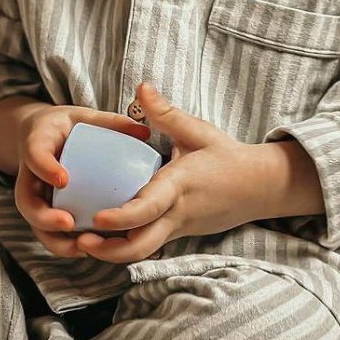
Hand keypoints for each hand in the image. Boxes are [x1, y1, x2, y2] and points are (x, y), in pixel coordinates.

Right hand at [13, 104, 150, 257]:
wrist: (41, 133)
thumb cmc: (68, 126)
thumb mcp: (86, 117)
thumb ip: (112, 123)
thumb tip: (145, 132)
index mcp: (37, 141)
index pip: (35, 153)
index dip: (45, 167)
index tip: (63, 179)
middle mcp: (29, 171)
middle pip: (25, 199)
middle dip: (44, 216)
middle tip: (68, 223)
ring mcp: (33, 193)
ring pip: (34, 221)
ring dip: (53, 238)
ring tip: (79, 247)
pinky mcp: (42, 208)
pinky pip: (46, 230)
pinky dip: (62, 244)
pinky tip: (86, 251)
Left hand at [75, 83, 257, 262]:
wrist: (260, 187)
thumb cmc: (227, 157)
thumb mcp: (198, 131)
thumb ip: (166, 113)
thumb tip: (141, 87)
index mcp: (179, 186)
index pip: (148, 208)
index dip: (121, 218)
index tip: (97, 217)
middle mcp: (176, 213)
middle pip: (141, 247)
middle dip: (108, 251)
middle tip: (79, 241)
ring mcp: (177, 228)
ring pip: (142, 252)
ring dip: (112, 252)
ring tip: (84, 242)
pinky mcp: (177, 234)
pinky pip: (149, 246)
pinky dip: (125, 246)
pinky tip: (104, 238)